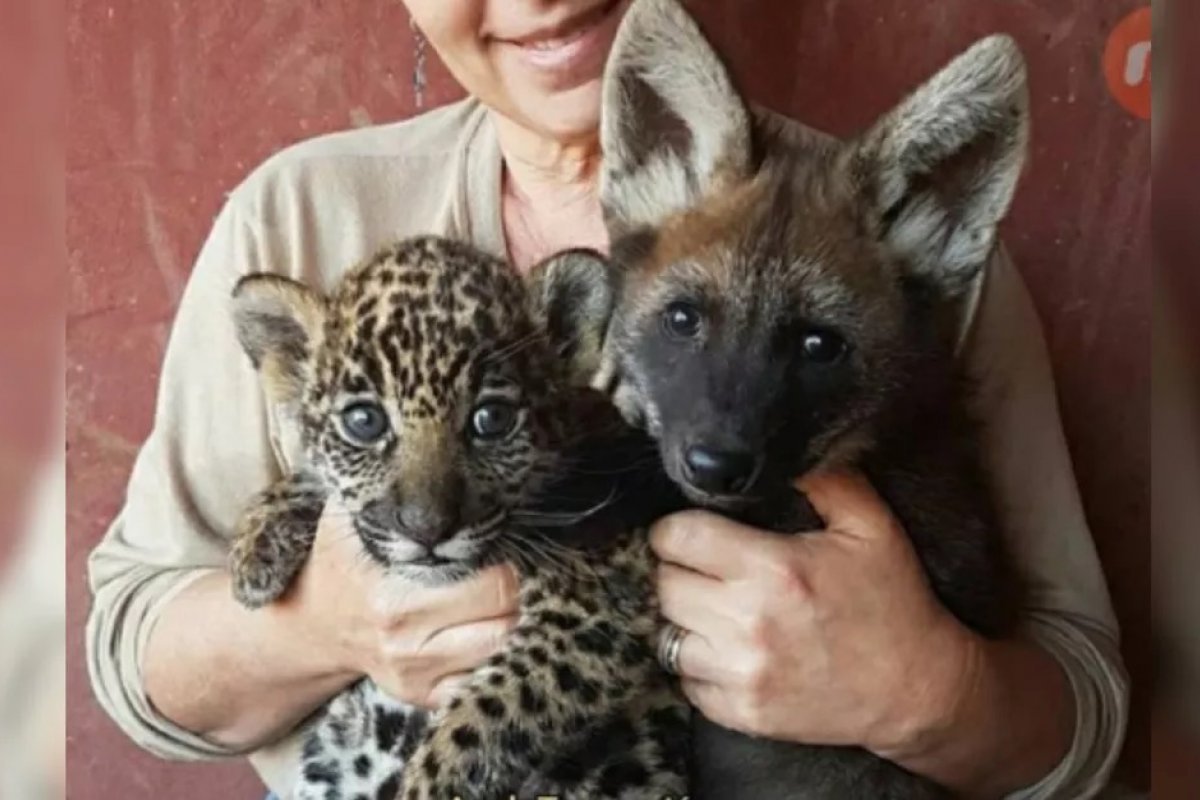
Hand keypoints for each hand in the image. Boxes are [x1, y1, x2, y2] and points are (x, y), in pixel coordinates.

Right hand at [278, 499, 520, 707]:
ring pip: (504, 648)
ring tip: (503, 593)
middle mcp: (408, 642)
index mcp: (393, 596)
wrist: (309, 625)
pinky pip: (483, 678)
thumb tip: (412, 448)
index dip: (511, 555)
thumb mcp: (346, 517)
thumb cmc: (338, 562)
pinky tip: (483, 626)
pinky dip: (496, 653)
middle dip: (522, 586)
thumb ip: (382, 488)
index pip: (493, 580)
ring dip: (515, 619)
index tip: (507, 538)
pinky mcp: (425, 697)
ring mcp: (418, 675)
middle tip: (514, 564)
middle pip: (508, 615)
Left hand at [651, 469, 980, 754]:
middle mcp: (748, 623)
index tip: (690, 530)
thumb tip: (783, 452)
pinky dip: (698, 666)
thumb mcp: (871, 526)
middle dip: (680, 570)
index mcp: (773, 568)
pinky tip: (727, 650)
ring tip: (714, 610)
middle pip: (665, 585)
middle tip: (706, 569)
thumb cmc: (894, 602)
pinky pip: (686, 682)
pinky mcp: (743, 714)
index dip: (676, 528)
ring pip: (667, 636)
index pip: (678, 536)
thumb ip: (826, 479)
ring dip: (686, 620)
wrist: (918, 689)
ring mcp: (742, 674)